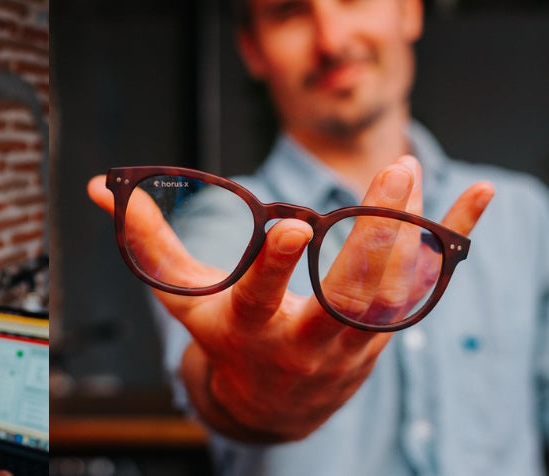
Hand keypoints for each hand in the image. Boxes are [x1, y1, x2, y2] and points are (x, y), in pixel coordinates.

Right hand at [87, 156, 493, 441]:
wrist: (272, 406)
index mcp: (251, 327)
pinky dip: (453, 240)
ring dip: (412, 233)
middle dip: (373, 239)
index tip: (295, 229)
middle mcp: (307, 338)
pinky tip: (476, 197)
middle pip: (349, 296)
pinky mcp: (386, 330)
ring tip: (409, 169)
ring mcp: (354, 339)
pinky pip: (426, 286)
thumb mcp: (182, 298)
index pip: (264, 299)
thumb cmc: (223, 340)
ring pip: (393, 291)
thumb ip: (147, 241)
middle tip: (392, 177)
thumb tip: (99, 188)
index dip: (277, 268)